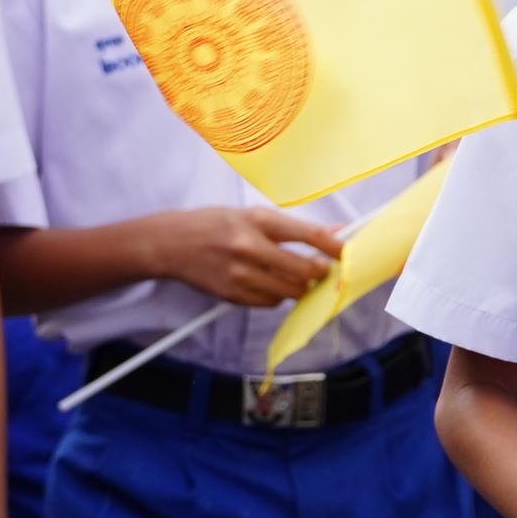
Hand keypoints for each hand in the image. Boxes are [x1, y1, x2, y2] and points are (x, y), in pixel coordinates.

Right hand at [140, 207, 340, 307]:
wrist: (169, 244)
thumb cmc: (210, 224)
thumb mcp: (248, 215)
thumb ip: (288, 227)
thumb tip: (328, 232)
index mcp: (255, 220)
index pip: (308, 235)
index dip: (334, 246)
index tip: (347, 252)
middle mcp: (249, 247)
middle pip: (304, 271)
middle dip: (320, 273)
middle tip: (323, 270)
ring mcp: (241, 274)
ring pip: (290, 292)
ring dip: (300, 287)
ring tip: (295, 277)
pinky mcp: (233, 295)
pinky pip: (269, 303)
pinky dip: (276, 296)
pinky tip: (268, 284)